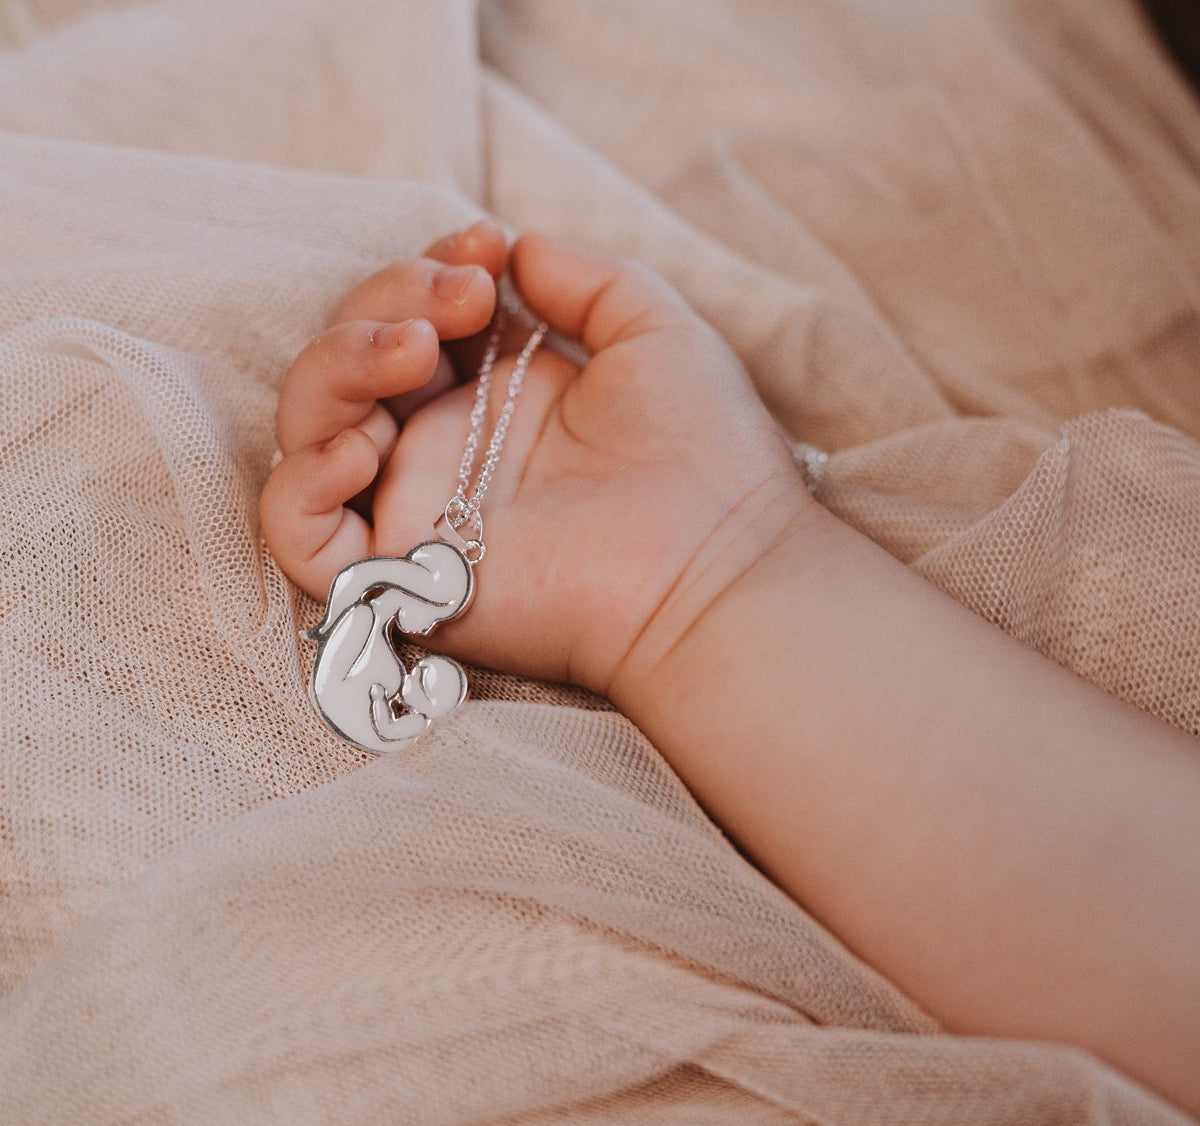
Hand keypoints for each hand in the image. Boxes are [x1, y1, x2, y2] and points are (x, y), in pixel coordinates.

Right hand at [260, 220, 810, 695]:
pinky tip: (357, 443)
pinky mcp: (400, 577)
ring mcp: (418, 513)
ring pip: (311, 429)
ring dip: (339, 365)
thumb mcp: (653, 333)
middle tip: (462, 298)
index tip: (487, 250)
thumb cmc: (705, 458)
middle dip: (384, 302)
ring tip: (414, 350)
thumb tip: (520, 248)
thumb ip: (584, 281)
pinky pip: (299, 535)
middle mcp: (447, 453)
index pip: (412, 320)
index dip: (425, 270)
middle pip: (350, 361)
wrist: (719, 566)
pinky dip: (301, 481)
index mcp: (498, 401)